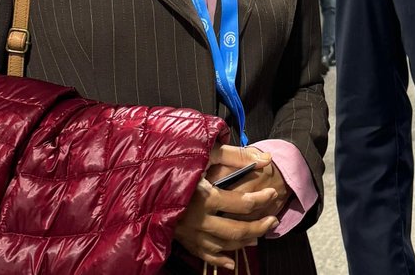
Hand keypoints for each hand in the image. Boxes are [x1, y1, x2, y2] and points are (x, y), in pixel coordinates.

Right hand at [174, 144, 279, 270]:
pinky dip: (220, 260)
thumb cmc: (175, 161)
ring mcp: (189, 233)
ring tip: (259, 234)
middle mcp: (198, 219)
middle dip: (259, 226)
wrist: (141, 179)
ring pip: (224, 245)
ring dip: (245, 242)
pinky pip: (204, 255)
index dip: (262, 199)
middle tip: (273, 220)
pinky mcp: (181, 239)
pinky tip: (231, 261)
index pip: (243, 204)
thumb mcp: (206, 153)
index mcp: (206, 197)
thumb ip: (237, 156)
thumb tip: (265, 158)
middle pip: (237, 230)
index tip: (272, 193)